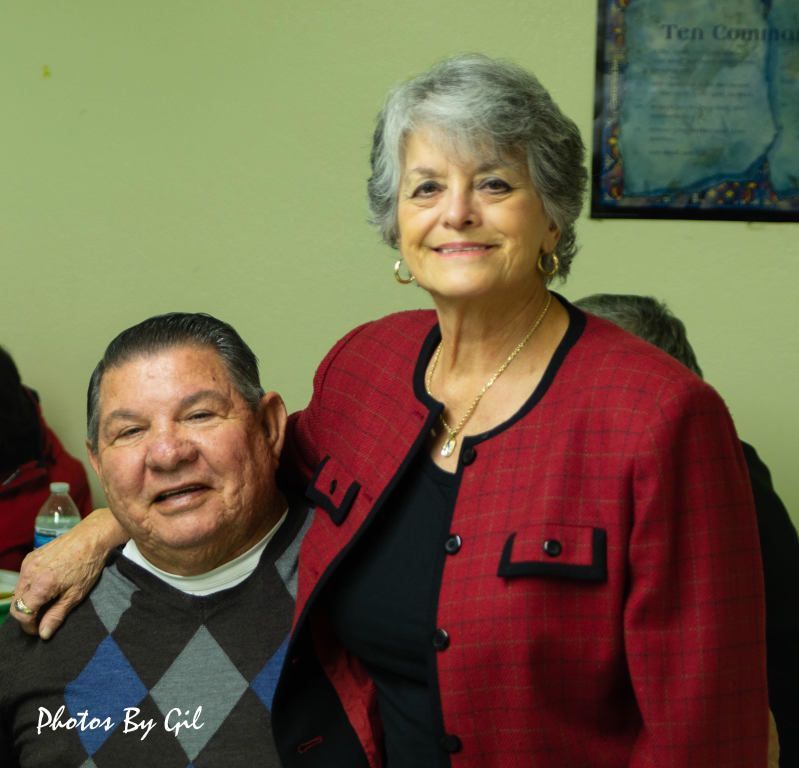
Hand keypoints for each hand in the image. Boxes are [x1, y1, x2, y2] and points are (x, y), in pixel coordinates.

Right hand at [11, 508, 127, 638]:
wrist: (91, 537)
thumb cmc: (88, 565)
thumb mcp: (76, 594)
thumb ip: (57, 615)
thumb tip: (43, 634)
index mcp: (40, 585)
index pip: (21, 614)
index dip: (29, 626)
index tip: (41, 628)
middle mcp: (29, 573)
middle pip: (16, 604)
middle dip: (27, 615)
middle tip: (44, 617)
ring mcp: (28, 563)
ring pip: (18, 592)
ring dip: (28, 601)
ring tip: (47, 601)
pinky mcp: (30, 557)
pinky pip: (23, 579)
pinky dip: (30, 587)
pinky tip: (46, 587)